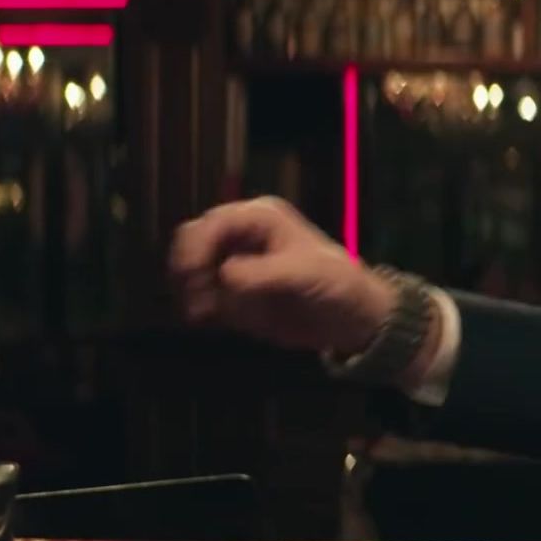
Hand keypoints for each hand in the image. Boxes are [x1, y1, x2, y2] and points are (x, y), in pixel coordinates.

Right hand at [169, 196, 395, 353]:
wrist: (353, 321)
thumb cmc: (338, 286)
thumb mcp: (306, 275)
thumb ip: (264, 273)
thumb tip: (225, 274)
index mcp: (260, 219)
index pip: (214, 223)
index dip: (196, 247)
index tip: (192, 276)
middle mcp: (242, 236)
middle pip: (192, 240)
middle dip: (188, 267)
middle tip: (197, 299)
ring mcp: (235, 264)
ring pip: (191, 269)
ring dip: (190, 290)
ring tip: (204, 314)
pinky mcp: (234, 294)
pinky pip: (202, 296)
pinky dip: (199, 307)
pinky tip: (210, 319)